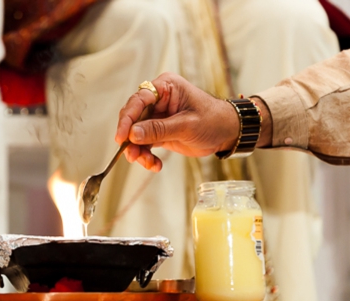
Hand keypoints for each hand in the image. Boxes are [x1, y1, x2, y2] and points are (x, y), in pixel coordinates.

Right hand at [116, 72, 239, 171]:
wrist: (227, 133)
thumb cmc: (213, 120)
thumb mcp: (186, 125)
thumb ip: (158, 129)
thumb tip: (132, 134)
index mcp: (165, 87)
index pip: (139, 99)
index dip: (127, 118)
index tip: (121, 137)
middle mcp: (158, 100)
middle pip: (133, 118)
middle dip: (131, 138)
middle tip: (131, 155)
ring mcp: (157, 116)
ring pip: (136, 133)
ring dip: (138, 150)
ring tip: (148, 163)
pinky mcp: (158, 131)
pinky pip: (144, 143)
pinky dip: (146, 156)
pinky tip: (155, 165)